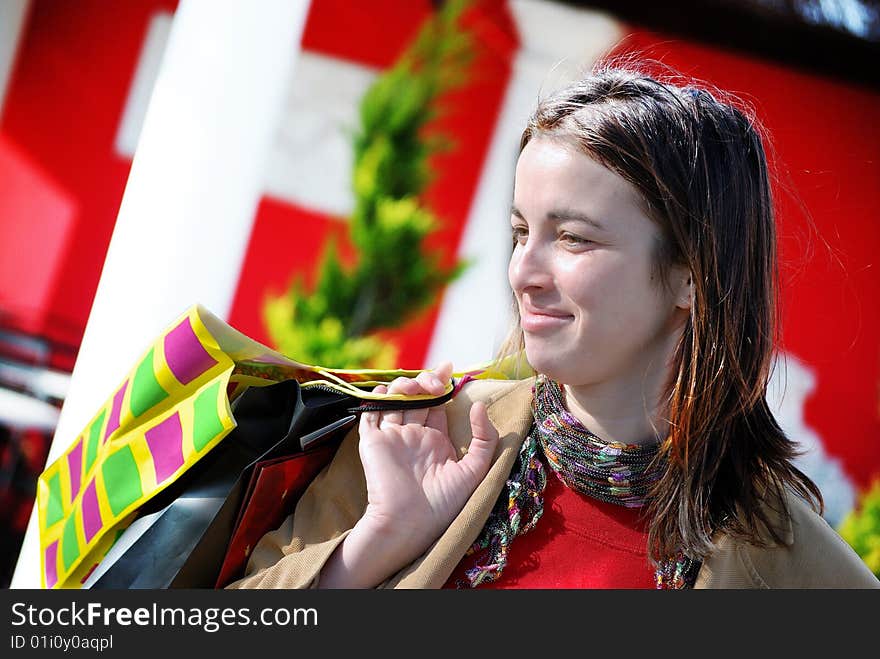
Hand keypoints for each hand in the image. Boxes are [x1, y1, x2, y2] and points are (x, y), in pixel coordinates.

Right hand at [318, 362, 499, 587]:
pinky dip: (375, 398)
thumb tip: (478, 406)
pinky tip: (386, 389)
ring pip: (394, 399)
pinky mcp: (372, 441)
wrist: (409, 523)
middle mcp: (413, 436)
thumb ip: (484, 439)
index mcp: (435, 442)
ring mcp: (392, 437)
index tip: (450, 368)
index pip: (437, 406)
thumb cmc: (443, 503)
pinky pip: (370, 414)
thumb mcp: (475, 471)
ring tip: (417, 386)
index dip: (442, 386)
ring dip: (404, 385)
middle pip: (416, 398)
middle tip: (436, 379)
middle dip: (426, 382)